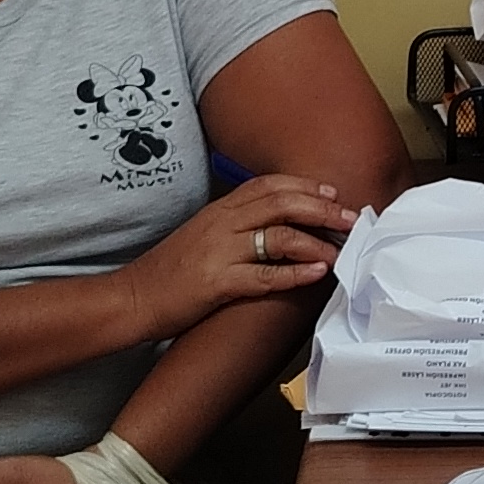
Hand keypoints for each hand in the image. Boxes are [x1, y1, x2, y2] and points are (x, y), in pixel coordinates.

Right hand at [116, 174, 349, 340]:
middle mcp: (221, 224)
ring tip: (341, 250)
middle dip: (322, 208)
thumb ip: (234, 223)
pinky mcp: (217, 283)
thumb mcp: (201, 234)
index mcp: (218, 210)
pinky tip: (316, 273)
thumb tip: (275, 222)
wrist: (131, 298)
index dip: (304, 186)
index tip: (331, 192)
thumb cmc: (170, 271)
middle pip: (281, 203)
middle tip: (351, 218)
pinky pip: (265, 275)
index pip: (268, 185)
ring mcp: (219, 252)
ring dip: (316, 242)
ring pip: (279, 236)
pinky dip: (295, 273)